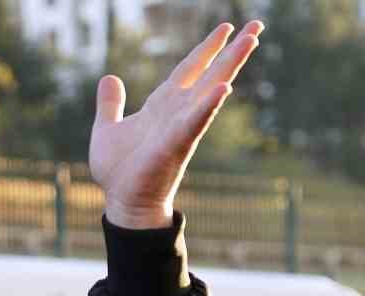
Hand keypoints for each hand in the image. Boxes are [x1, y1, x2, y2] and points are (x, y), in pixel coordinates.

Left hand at [91, 21, 262, 228]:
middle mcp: (178, 112)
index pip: (189, 69)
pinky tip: (224, 89)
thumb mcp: (107, 128)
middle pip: (209, 73)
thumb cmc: (119, 171)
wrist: (123, 202)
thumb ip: (111, 104)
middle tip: (257, 24)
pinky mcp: (174, 146)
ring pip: (211, 90)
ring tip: (250, 41)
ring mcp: (180, 127)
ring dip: (230, 66)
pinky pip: (194, 123)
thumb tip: (109, 78)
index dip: (206, 48)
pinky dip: (208, 106)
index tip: (226, 27)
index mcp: (163, 105)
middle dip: (232, 49)